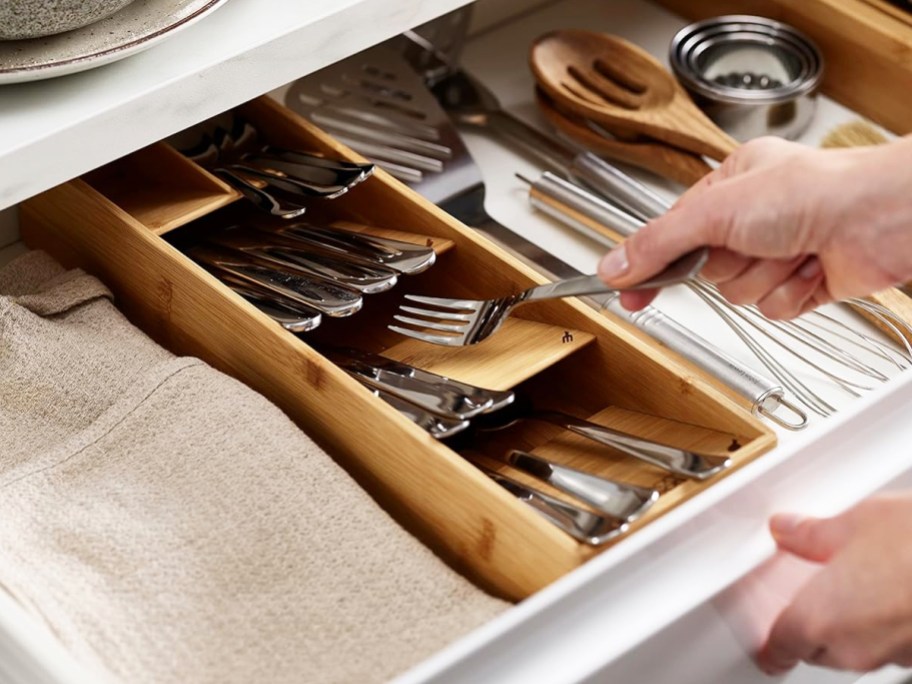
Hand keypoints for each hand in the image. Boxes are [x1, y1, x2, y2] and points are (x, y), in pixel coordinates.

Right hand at [597, 135, 911, 317]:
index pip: (671, 234)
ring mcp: (778, 252)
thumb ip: (659, 242)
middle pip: (706, 270)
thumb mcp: (716, 211)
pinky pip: (772, 309)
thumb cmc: (817, 190)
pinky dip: (790, 293)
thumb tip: (615, 264)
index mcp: (728, 187)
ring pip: (738, 294)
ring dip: (764, 276)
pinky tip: (810, 267)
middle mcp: (752, 219)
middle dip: (730, 263)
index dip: (650, 264)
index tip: (624, 288)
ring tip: (790, 249)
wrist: (881, 217)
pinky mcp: (802, 283)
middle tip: (747, 242)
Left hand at [757, 491, 911, 673]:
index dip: (770, 645)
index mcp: (820, 617)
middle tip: (813, 594)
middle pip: (816, 649)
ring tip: (861, 584)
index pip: (778, 645)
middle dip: (812, 625)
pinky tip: (895, 593)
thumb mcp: (854, 522)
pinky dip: (888, 625)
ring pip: (858, 649)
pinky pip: (893, 645)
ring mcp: (895, 655)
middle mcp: (855, 647)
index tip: (765, 643)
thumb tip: (788, 530)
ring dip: (853, 625)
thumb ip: (810, 533)